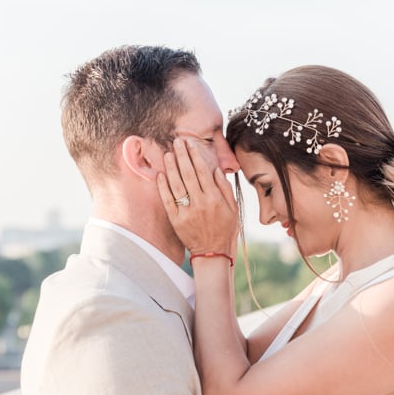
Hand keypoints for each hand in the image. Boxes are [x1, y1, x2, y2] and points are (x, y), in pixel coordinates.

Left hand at [157, 138, 239, 256]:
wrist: (213, 252)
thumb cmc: (225, 229)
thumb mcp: (233, 208)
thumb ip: (224, 188)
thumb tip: (216, 170)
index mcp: (215, 198)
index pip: (203, 171)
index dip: (195, 155)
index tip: (190, 143)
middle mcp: (200, 203)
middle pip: (188, 174)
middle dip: (182, 155)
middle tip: (176, 142)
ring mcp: (187, 212)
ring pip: (177, 184)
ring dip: (171, 167)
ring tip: (168, 154)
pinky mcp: (176, 220)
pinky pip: (168, 200)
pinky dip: (163, 187)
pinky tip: (161, 174)